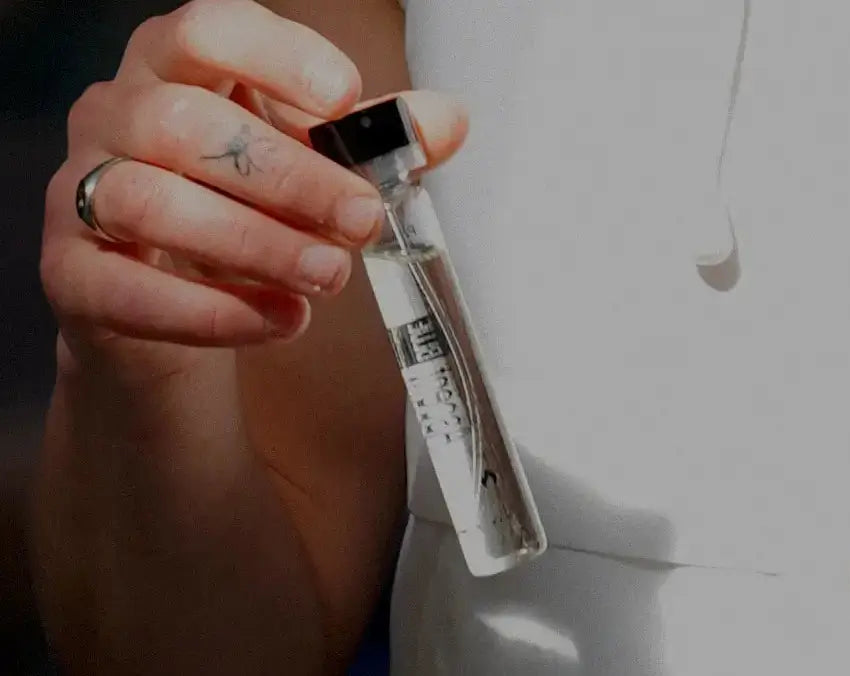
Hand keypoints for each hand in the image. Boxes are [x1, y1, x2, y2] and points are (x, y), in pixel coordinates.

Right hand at [40, 0, 464, 368]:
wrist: (167, 306)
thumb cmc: (244, 210)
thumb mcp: (315, 166)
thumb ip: (375, 142)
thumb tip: (447, 120)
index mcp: (175, 69)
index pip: (205, 31)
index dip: (274, 57)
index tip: (345, 99)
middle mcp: (115, 116)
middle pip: (185, 126)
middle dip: (289, 177)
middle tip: (361, 219)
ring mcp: (81, 193)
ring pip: (151, 203)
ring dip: (257, 244)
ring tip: (330, 277)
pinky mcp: (71, 275)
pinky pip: (128, 290)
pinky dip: (215, 312)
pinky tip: (283, 320)